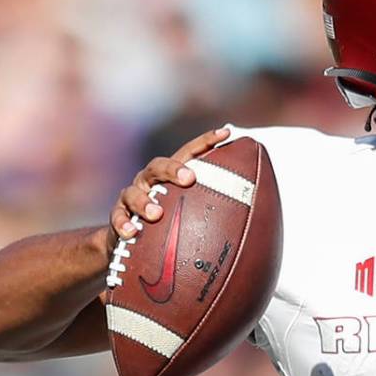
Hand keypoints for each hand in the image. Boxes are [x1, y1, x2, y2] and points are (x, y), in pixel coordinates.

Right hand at [107, 128, 230, 251]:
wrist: (130, 242)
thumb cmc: (170, 224)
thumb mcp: (192, 214)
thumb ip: (216, 209)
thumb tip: (257, 217)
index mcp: (171, 177)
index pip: (189, 153)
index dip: (206, 141)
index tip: (226, 133)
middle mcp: (150, 181)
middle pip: (159, 165)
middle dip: (174, 169)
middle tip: (189, 179)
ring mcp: (132, 197)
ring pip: (134, 192)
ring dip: (145, 201)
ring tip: (156, 214)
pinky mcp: (118, 216)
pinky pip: (117, 217)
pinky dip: (124, 224)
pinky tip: (132, 233)